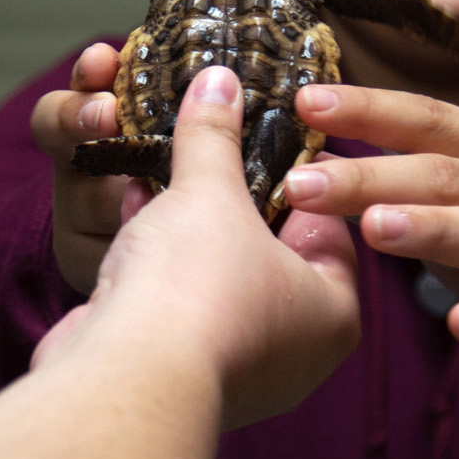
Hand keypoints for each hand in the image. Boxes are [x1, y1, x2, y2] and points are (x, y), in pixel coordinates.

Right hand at [34, 66, 360, 429]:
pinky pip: (177, 306)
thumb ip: (214, 135)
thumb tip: (219, 79)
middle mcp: (295, 354)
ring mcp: (235, 373)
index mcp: (335, 313)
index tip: (261, 135)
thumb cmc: (195, 288)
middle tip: (210, 150)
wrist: (123, 379)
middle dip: (231, 201)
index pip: (328, 226)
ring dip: (188, 230)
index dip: (292, 173)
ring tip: (164, 171)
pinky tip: (132, 211)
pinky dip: (157, 263)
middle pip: (269, 252)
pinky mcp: (178, 378)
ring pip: (217, 280)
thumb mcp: (209, 190)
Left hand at [283, 84, 458, 409]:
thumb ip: (406, 179)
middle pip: (448, 177)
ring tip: (372, 229)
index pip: (432, 121)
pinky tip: (458, 324)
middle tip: (300, 184)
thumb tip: (313, 162)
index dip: (371, 109)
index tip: (306, 102)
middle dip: (372, 177)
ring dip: (433, 230)